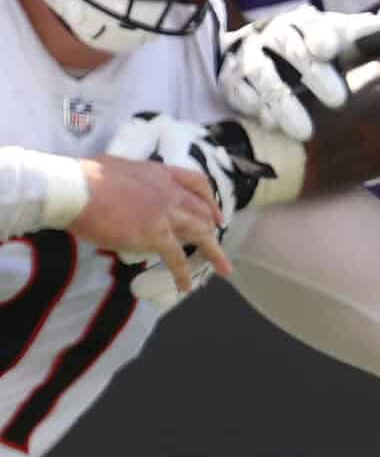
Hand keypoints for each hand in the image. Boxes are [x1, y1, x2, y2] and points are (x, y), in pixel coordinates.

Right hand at [65, 156, 229, 294]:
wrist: (79, 189)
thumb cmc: (88, 177)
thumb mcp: (120, 169)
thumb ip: (133, 181)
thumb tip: (126, 189)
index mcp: (162, 174)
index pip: (197, 184)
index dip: (209, 200)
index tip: (216, 213)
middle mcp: (171, 193)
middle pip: (201, 212)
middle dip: (211, 227)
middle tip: (214, 242)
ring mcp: (167, 215)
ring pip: (200, 233)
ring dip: (214, 252)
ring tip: (223, 268)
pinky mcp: (157, 236)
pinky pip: (177, 258)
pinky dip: (183, 274)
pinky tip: (186, 286)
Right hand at [218, 4, 379, 140]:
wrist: (261, 52)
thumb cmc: (314, 46)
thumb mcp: (343, 36)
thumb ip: (371, 31)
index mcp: (303, 21)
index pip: (310, 22)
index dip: (319, 34)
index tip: (330, 50)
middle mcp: (273, 34)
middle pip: (288, 48)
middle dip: (312, 74)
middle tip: (338, 101)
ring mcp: (249, 57)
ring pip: (262, 75)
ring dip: (283, 103)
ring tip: (304, 131)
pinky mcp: (231, 80)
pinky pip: (240, 94)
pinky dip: (255, 110)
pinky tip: (272, 126)